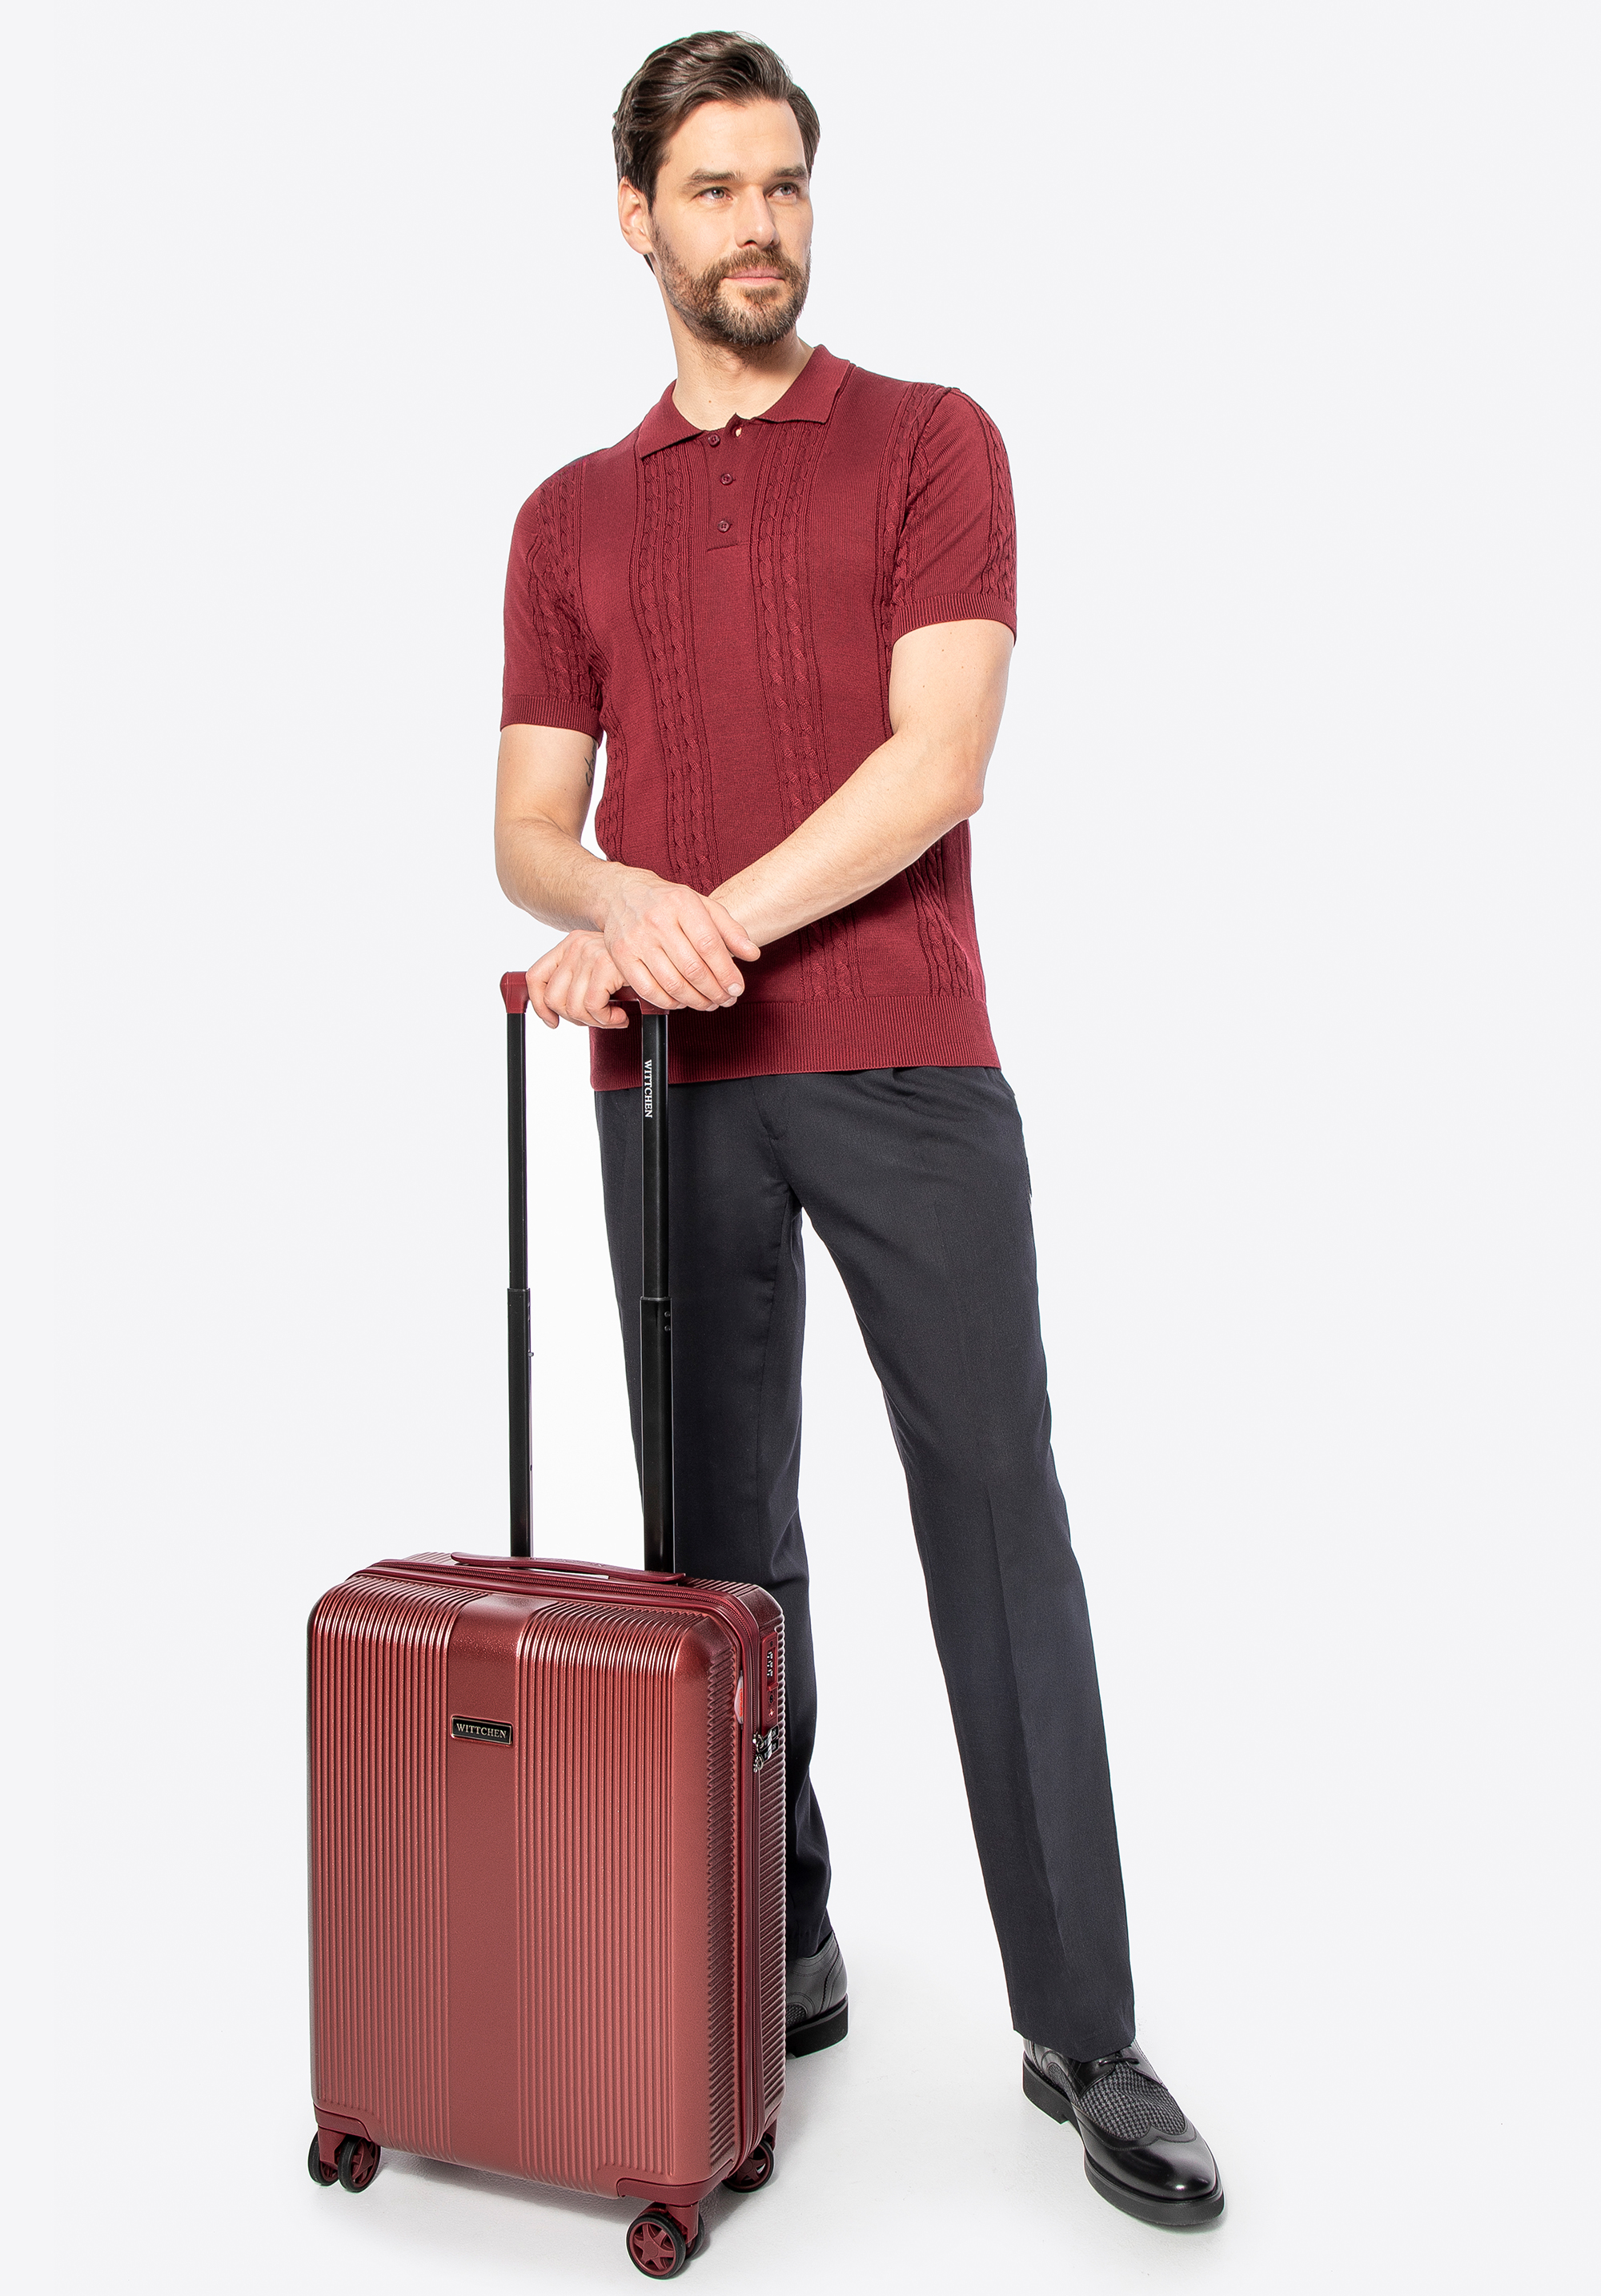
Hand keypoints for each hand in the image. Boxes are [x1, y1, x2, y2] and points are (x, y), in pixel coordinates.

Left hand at [526, 932, 628, 1030]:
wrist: (663, 949)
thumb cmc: (633, 965)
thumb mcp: (598, 970)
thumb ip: (578, 981)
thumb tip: (555, 1013)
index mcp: (570, 944)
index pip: (536, 976)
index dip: (539, 1005)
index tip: (552, 1021)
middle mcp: (576, 945)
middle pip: (554, 999)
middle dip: (575, 1018)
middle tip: (597, 1018)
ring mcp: (590, 953)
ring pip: (573, 1007)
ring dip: (595, 1021)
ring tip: (612, 1017)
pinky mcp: (606, 965)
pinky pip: (593, 1007)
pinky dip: (607, 1020)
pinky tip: (620, 1016)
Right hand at [598, 867, 760, 1011]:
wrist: (622, 893)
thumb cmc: (668, 901)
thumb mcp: (703, 905)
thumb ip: (730, 929)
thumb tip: (752, 954)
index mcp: (681, 904)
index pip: (709, 945)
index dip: (726, 972)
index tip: (737, 988)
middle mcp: (656, 920)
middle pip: (692, 968)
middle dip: (715, 991)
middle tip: (726, 999)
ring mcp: (636, 939)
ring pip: (672, 983)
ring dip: (695, 1001)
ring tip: (709, 1003)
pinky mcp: (621, 956)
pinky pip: (648, 990)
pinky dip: (669, 1002)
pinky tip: (682, 1001)